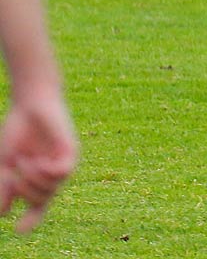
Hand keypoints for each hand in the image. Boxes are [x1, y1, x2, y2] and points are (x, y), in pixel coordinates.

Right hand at [0, 88, 76, 234]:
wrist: (30, 105)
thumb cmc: (17, 133)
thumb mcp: (4, 163)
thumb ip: (3, 186)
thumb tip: (3, 213)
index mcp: (37, 181)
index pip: (37, 207)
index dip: (31, 220)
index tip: (19, 231)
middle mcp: (52, 175)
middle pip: (40, 200)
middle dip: (23, 192)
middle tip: (12, 177)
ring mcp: (62, 164)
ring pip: (51, 189)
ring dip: (31, 180)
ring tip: (22, 162)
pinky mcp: (71, 151)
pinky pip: (63, 173)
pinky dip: (46, 172)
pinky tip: (37, 161)